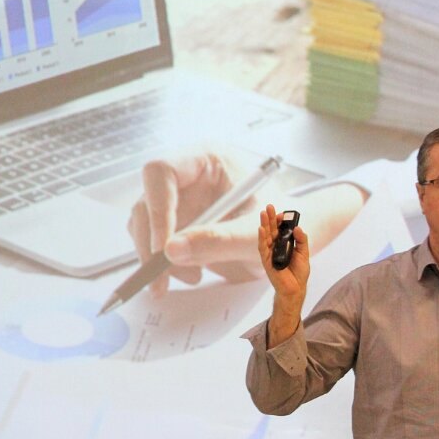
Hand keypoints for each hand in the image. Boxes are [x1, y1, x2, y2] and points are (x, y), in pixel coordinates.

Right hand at [127, 152, 366, 299]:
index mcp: (208, 159)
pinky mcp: (177, 220)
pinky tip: (191, 274)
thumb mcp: (256, 236)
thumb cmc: (284, 226)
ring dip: (159, 256)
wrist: (294, 240)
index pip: (161, 172)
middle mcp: (188, 175)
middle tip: (163, 279)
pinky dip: (165, 263)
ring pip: (145, 223)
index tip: (164, 249)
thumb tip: (170, 251)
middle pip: (147, 201)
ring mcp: (180, 198)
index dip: (157, 209)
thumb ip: (218, 241)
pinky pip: (155, 240)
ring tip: (193, 277)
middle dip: (153, 243)